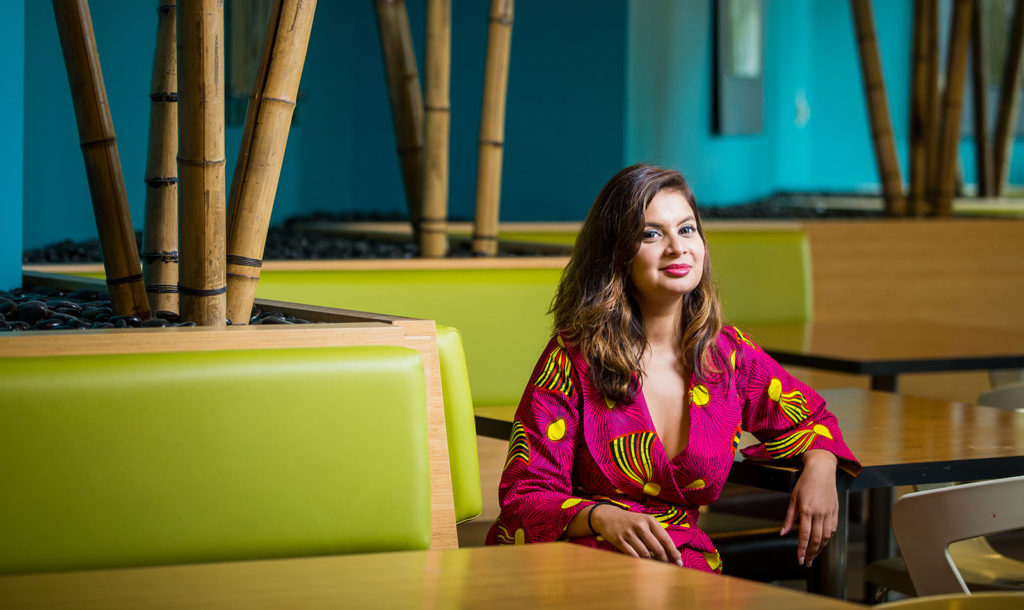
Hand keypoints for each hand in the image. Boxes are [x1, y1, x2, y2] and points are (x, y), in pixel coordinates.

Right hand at [590, 504, 682, 565]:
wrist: (608, 516)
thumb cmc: (631, 521)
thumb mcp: (645, 521)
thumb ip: (658, 534)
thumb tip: (673, 553)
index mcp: (649, 520)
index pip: (665, 539)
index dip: (674, 552)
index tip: (679, 562)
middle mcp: (640, 525)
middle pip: (657, 548)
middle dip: (665, 560)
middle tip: (668, 567)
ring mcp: (629, 533)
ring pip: (645, 554)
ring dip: (652, 562)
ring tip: (656, 566)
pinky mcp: (619, 541)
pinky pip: (633, 556)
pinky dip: (640, 562)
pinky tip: (644, 565)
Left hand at [781, 450, 837, 566]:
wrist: (822, 470)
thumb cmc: (804, 483)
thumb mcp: (793, 498)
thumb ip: (789, 518)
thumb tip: (783, 533)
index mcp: (806, 510)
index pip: (804, 535)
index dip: (802, 550)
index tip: (800, 560)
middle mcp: (819, 513)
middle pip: (816, 539)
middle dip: (811, 553)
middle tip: (807, 562)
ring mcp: (829, 512)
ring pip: (826, 537)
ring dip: (820, 549)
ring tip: (814, 556)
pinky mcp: (836, 511)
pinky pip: (833, 529)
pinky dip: (828, 539)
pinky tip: (822, 543)